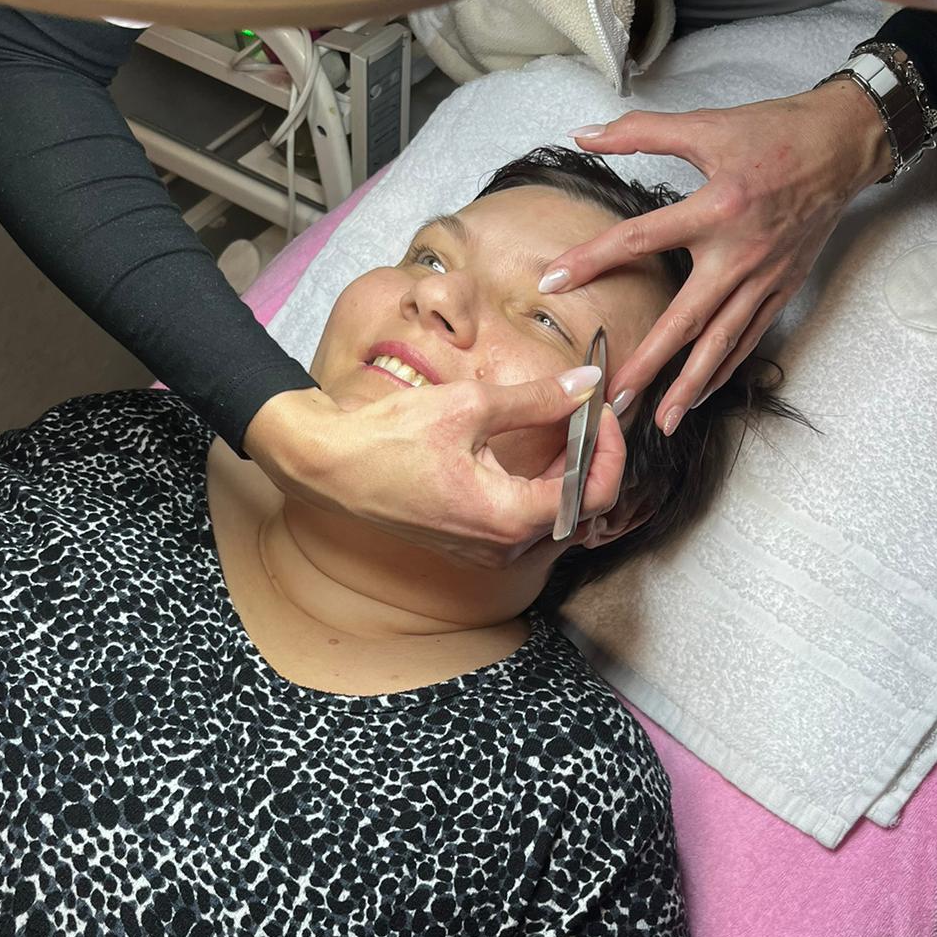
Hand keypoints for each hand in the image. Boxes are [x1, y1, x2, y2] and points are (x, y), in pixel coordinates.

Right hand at [242, 372, 624, 569]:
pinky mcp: (471, 545)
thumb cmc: (388, 438)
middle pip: (579, 511)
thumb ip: (539, 398)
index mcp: (509, 519)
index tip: (600, 408)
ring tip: (564, 426)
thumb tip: (587, 382)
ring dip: (567, 475)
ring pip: (554, 520)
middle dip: (592, 459)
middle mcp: (503, 549)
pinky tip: (534, 451)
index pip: (592, 493)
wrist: (328, 465)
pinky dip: (540, 488)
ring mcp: (486, 553)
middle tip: (587, 412)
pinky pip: (526, 524)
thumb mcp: (471, 407)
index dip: (608, 447)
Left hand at [540, 81, 892, 430]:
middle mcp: (740, 251)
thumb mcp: (706, 124)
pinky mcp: (784, 287)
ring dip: (691, 384)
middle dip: (650, 363)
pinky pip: (751, 336)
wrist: (843, 144)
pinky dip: (727, 367)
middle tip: (617, 396)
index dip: (592, 260)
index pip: (640, 238)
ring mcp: (766, 276)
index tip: (552, 282)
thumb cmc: (775, 132)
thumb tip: (584, 133)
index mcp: (716, 208)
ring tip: (663, 418)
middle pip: (685, 318)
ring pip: (723, 341)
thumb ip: (641, 132)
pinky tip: (702, 391)